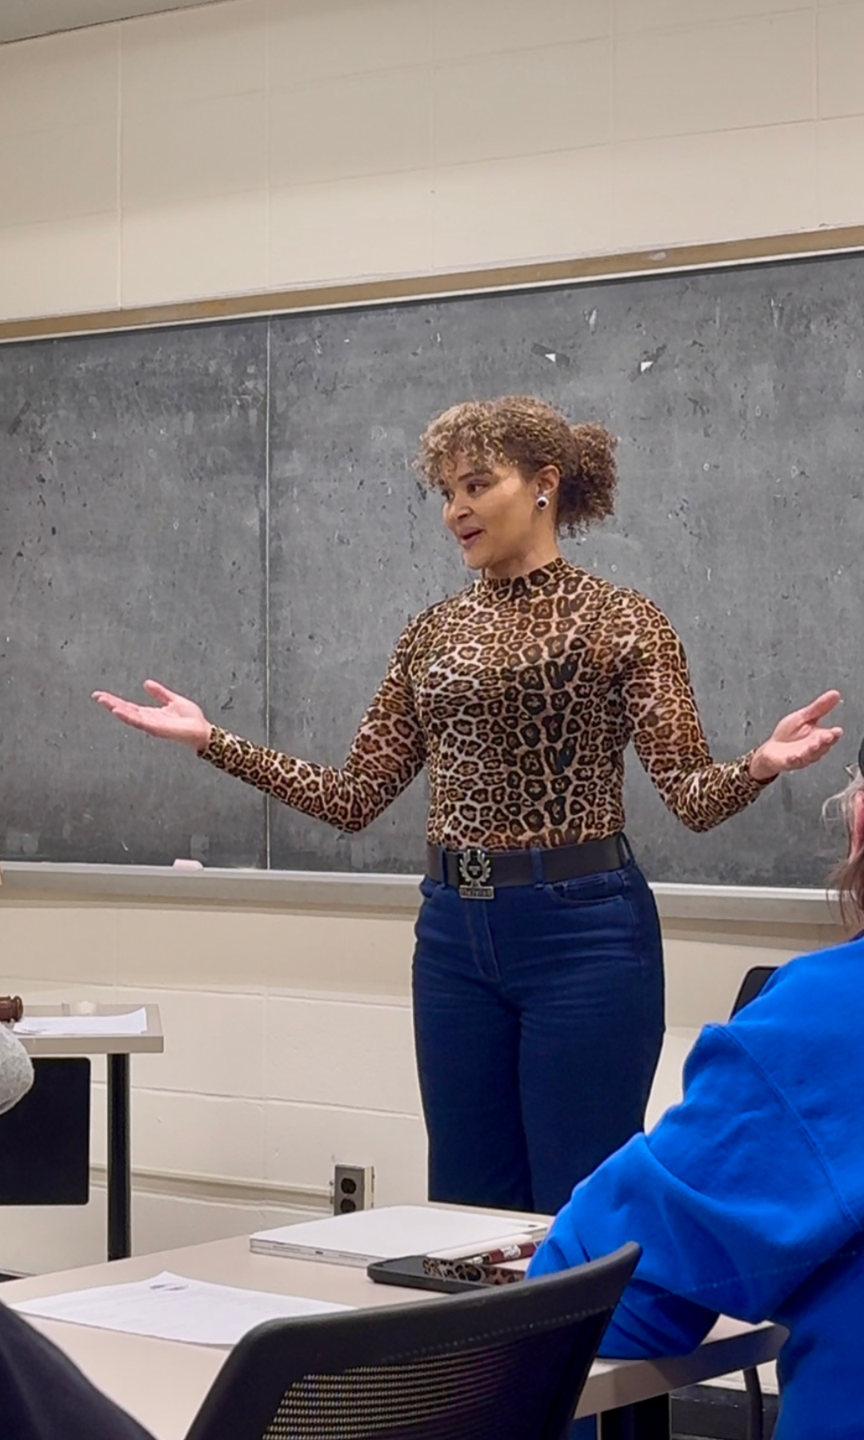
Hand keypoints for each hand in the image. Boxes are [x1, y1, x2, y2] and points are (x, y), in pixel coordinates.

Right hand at [92, 680, 211, 752]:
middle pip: (125, 711)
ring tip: (103, 701)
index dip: (115, 700)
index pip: (129, 706)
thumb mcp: (173, 700)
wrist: (202, 730)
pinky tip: (118, 711)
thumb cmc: (191, 719)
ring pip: (129, 716)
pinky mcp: (156, 729)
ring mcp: (151, 725)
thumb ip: (160, 693)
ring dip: (116, 708)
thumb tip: (146, 683)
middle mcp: (148, 720)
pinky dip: (128, 716)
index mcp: (151, 714)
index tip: (101, 694)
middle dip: (111, 703)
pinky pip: (139, 722)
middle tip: (96, 696)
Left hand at [749, 690, 842, 782]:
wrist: (771, 750)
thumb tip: (834, 694)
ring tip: (814, 744)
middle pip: (822, 746)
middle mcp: (812, 749)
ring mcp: (801, 756)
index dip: (834, 734)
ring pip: (809, 755)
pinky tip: (794, 756)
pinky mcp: (788, 761)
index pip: (830, 736)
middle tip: (827, 736)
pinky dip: (794, 759)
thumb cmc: (788, 735)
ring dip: (812, 750)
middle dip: (824, 741)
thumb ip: (819, 707)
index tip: (837, 731)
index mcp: (818, 737)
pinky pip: (792, 761)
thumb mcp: (803, 716)